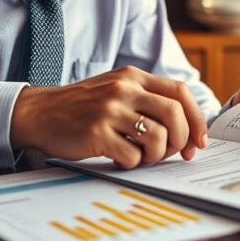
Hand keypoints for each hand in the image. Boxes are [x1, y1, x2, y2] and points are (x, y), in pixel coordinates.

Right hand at [9, 66, 208, 168]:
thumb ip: (147, 101)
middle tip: (173, 153)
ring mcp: (110, 110)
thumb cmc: (82, 107)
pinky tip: (119, 158)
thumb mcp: (115, 90)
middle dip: (181, 140)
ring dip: (156, 155)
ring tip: (141, 156)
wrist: (40, 112)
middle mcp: (124, 88)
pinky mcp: (97, 132)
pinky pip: (132, 156)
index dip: (196, 118)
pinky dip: (132, 164)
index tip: (199, 140)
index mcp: (133, 76)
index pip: (180, 92)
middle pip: (174, 115)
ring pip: (157, 137)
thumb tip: (185, 130)